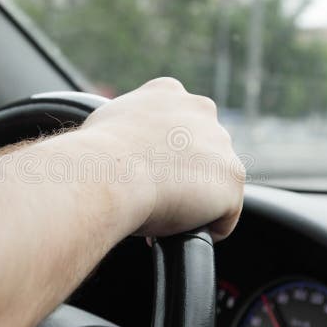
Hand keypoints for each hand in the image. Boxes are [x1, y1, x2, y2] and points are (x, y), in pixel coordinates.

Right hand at [81, 77, 244, 240]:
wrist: (109, 174)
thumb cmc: (94, 155)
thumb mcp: (103, 125)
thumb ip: (124, 128)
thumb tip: (115, 147)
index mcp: (168, 93)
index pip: (177, 122)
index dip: (163, 152)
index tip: (147, 172)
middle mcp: (200, 110)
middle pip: (202, 149)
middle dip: (183, 173)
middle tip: (154, 197)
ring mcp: (221, 144)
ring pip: (215, 181)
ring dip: (196, 200)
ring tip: (165, 217)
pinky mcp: (232, 179)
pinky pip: (225, 215)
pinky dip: (206, 228)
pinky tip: (181, 233)